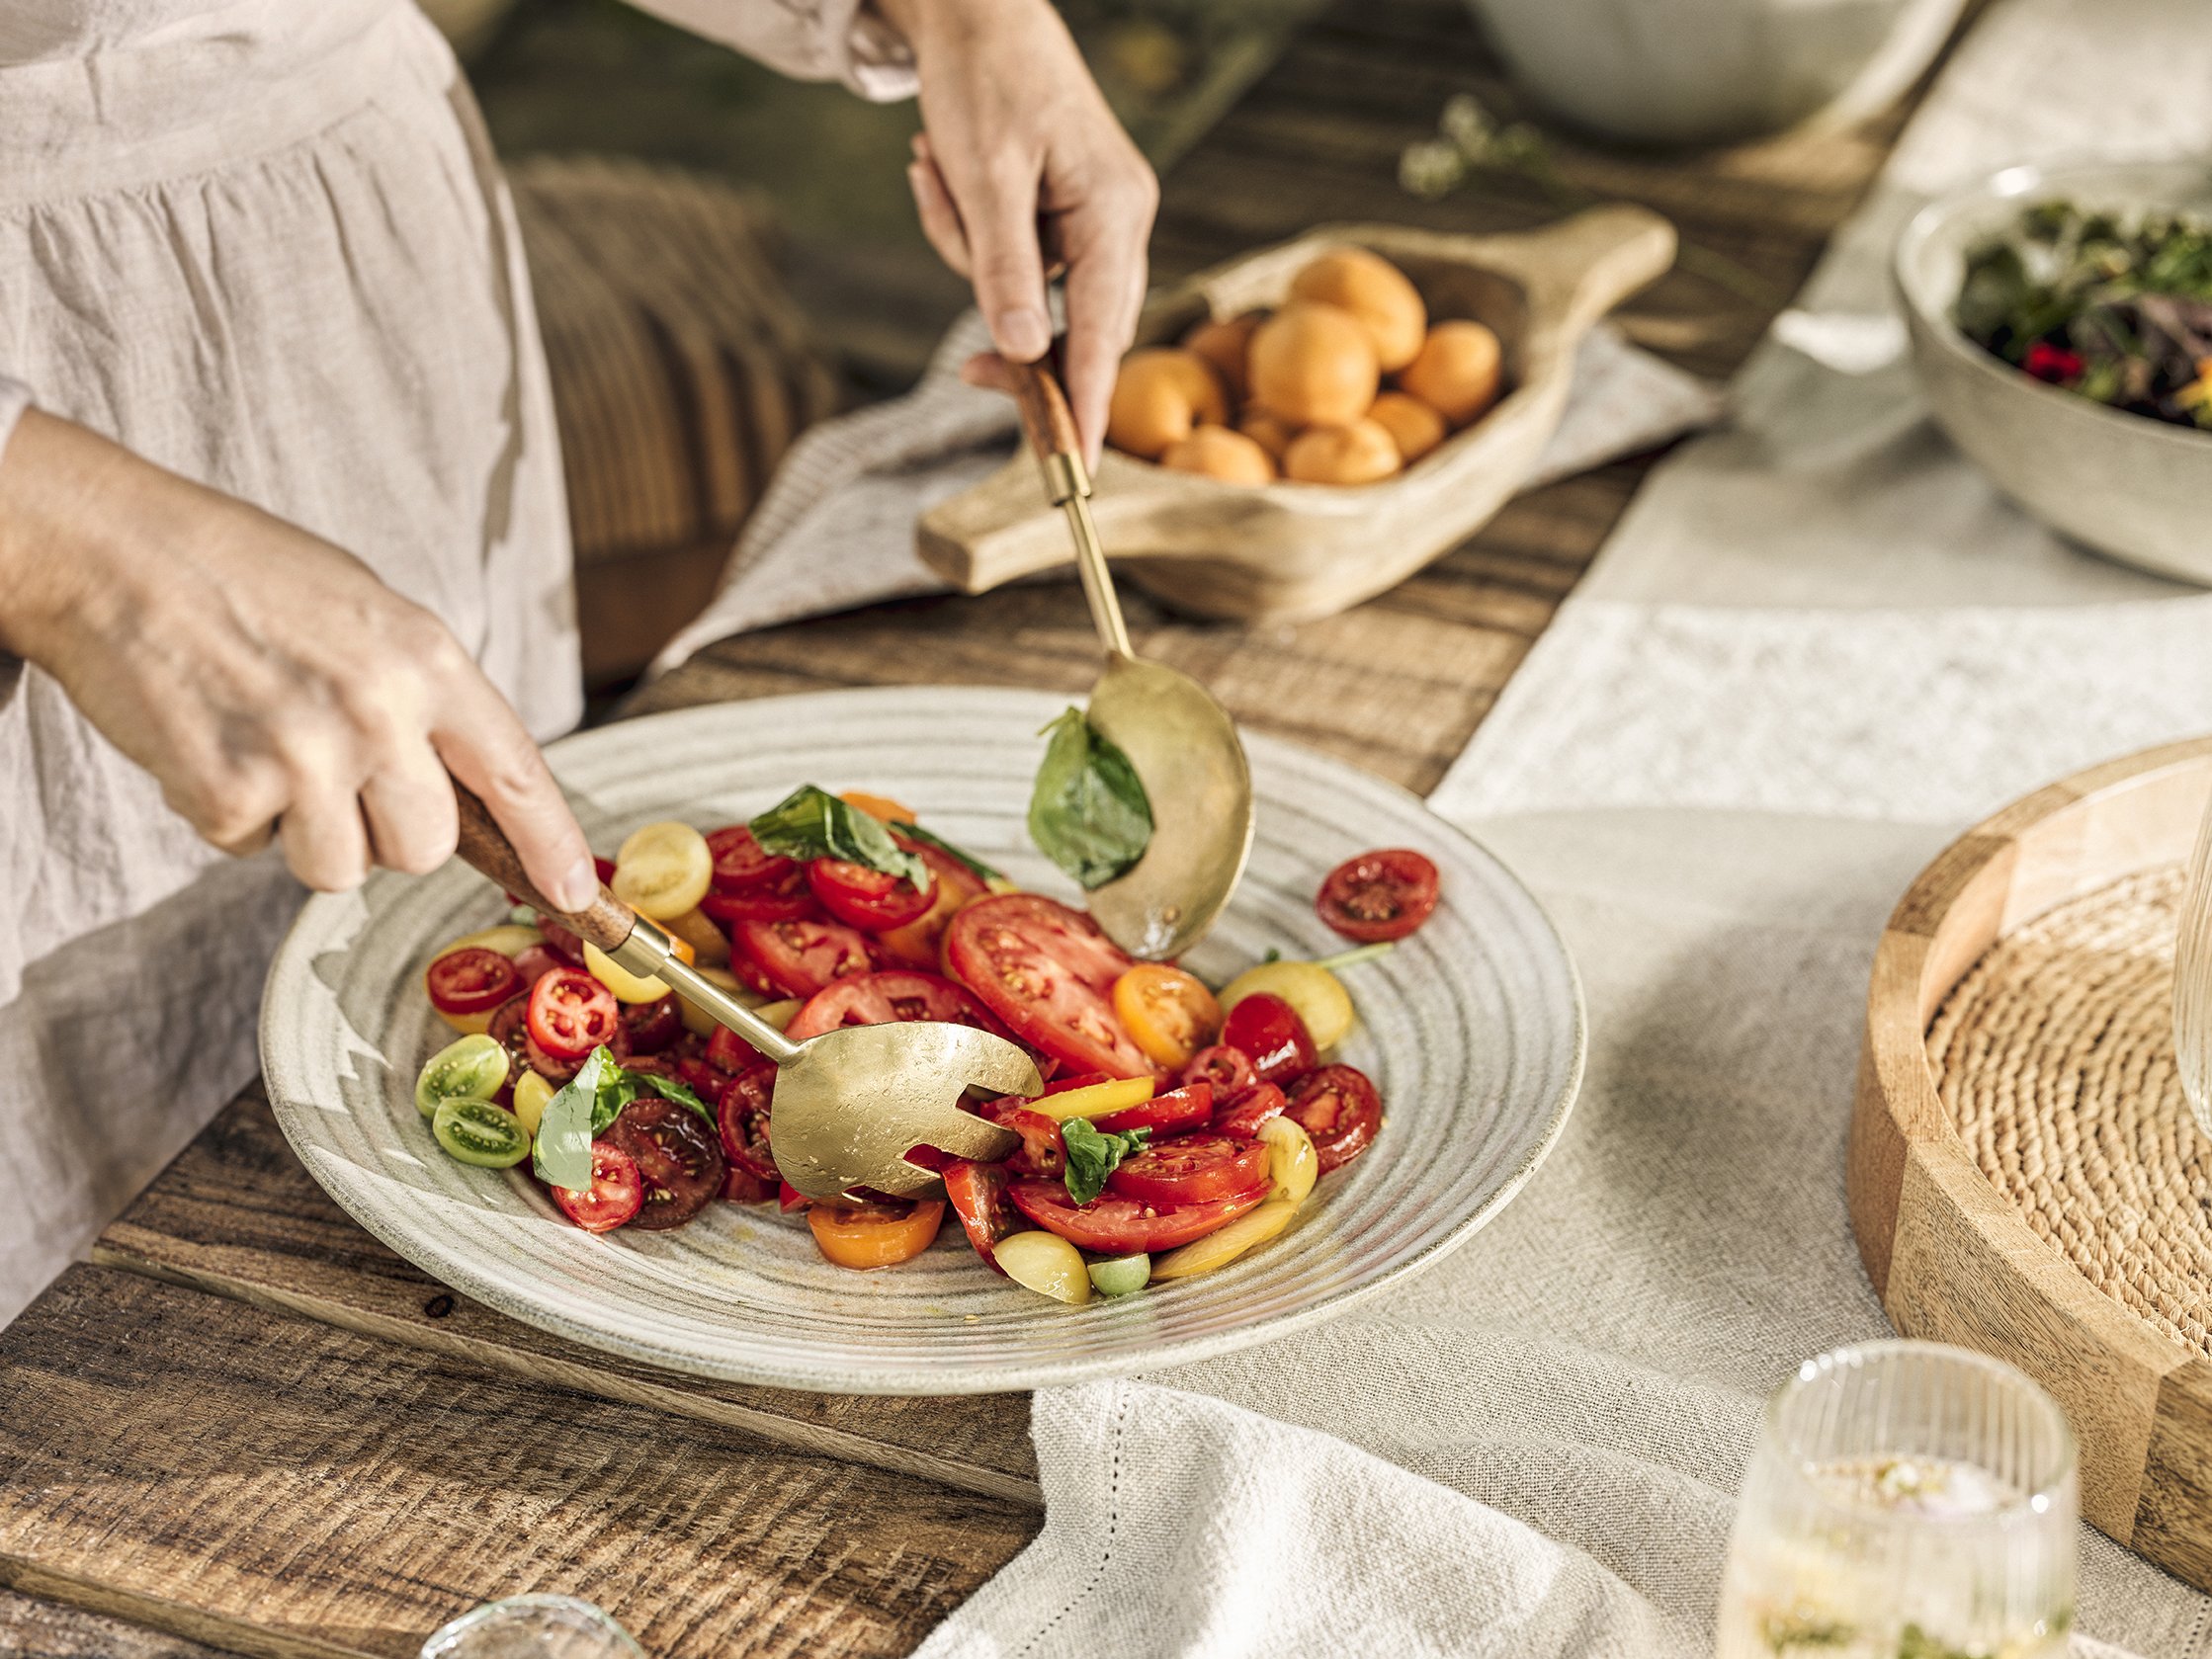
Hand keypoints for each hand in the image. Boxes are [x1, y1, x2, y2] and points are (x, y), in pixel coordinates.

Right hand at [0, 412, 598, 906]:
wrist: (117, 550)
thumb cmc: (245, 575)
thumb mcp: (371, 614)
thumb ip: (424, 697)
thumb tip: (467, 784)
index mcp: (429, 660)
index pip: (516, 772)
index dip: (552, 844)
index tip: (576, 893)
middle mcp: (381, 712)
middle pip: (425, 848)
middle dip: (385, 833)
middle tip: (333, 771)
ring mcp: (307, 755)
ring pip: (342, 868)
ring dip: (305, 832)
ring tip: (266, 747)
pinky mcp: (229, 790)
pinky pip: (253, 851)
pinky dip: (228, 815)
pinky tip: (211, 742)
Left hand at [882, 0, 1157, 463]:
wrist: (976, 8)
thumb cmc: (983, 78)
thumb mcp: (984, 176)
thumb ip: (1003, 269)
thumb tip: (1020, 354)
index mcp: (1114, 212)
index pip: (1102, 334)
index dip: (1087, 404)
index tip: (1078, 471)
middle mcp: (1118, 222)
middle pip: (1070, 327)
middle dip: (1005, 328)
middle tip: (965, 374)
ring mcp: (1093, 220)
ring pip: (1028, 295)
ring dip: (966, 251)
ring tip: (934, 170)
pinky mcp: (1063, 216)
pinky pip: (1011, 262)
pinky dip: (967, 233)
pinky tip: (938, 168)